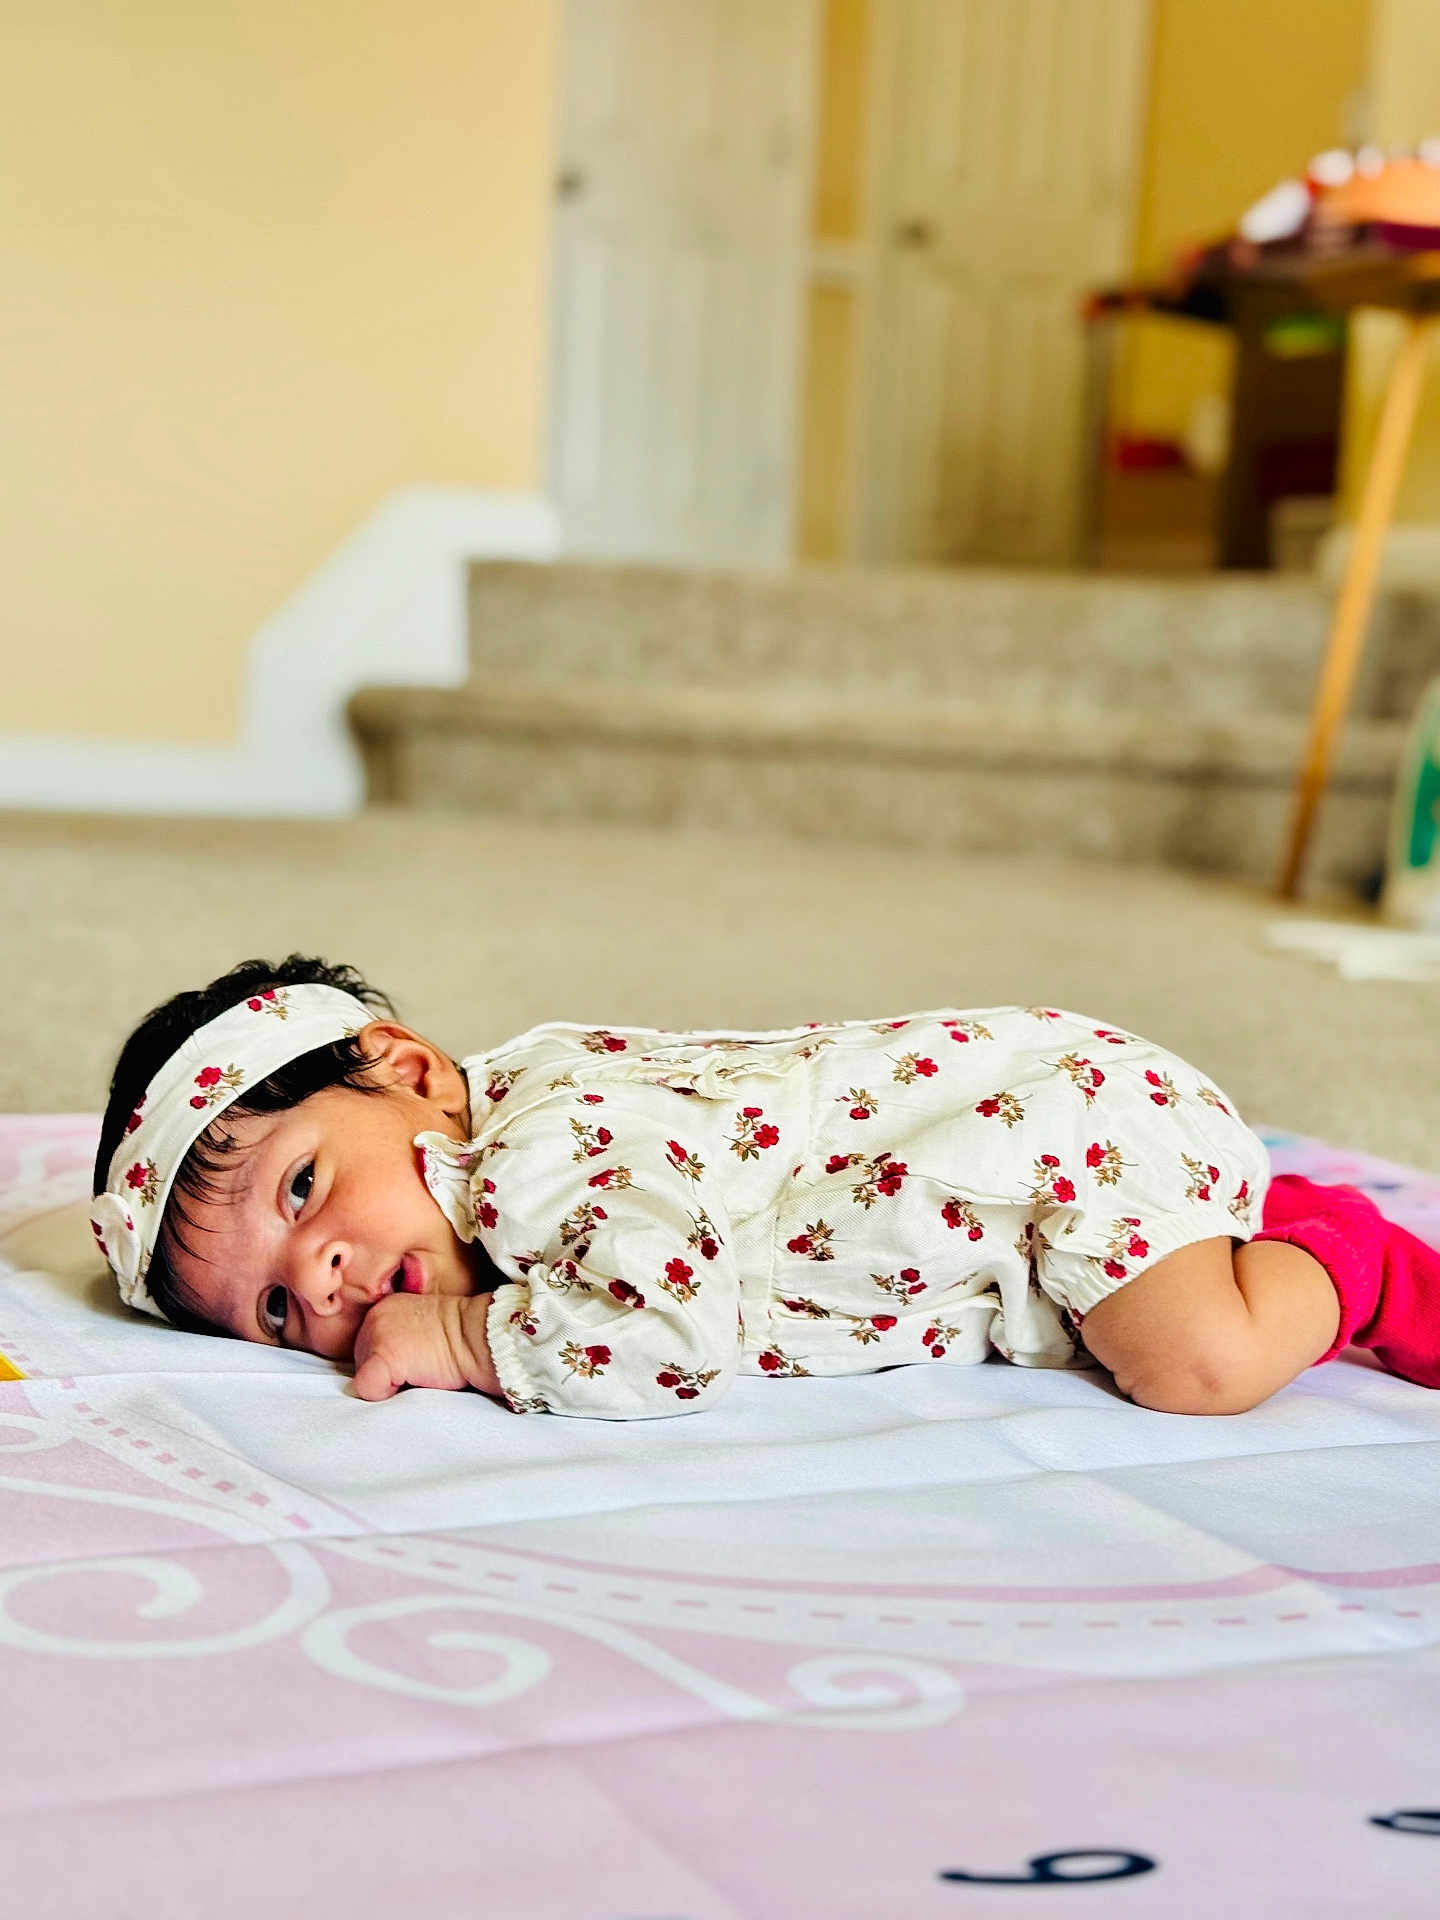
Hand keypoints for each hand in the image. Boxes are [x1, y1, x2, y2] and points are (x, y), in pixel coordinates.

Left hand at [351, 1292, 498, 1401]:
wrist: (479, 1335)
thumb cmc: (460, 1337)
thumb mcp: (422, 1324)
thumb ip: (398, 1336)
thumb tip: (384, 1370)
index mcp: (384, 1307)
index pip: (366, 1345)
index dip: (387, 1360)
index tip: (415, 1357)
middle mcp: (374, 1317)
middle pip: (360, 1361)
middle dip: (384, 1372)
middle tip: (418, 1366)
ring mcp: (376, 1336)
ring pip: (362, 1376)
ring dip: (386, 1382)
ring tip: (418, 1371)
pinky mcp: (383, 1357)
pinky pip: (367, 1388)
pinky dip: (384, 1394)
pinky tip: (412, 1382)